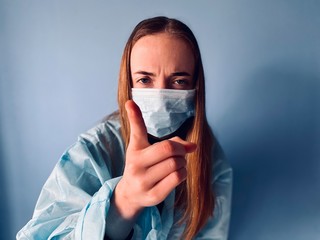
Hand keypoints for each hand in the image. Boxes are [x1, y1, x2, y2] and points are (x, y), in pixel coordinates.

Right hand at [114, 100, 196, 218]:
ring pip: (175, 164)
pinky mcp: (153, 196)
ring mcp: (143, 181)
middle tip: (182, 151)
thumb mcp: (149, 151)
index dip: (134, 115)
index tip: (130, 102)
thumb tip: (193, 146)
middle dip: (181, 149)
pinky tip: (177, 173)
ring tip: (176, 164)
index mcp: (135, 149)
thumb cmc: (144, 167)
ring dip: (182, 162)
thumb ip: (171, 143)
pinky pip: (177, 178)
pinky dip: (182, 173)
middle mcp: (136, 164)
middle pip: (168, 148)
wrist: (130, 194)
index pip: (137, 130)